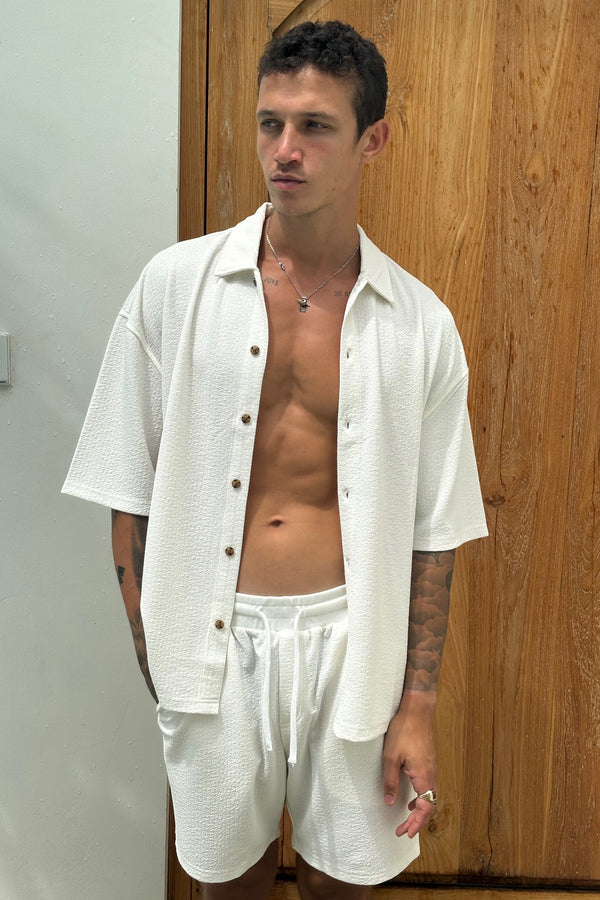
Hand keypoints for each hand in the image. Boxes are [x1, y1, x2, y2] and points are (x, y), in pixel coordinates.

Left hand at [382, 690, 437, 838]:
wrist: (417, 709)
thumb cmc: (403, 730)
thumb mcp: (391, 757)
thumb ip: (391, 782)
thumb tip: (390, 803)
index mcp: (425, 776)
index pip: (425, 808)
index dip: (416, 823)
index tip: (406, 833)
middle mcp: (432, 774)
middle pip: (429, 805)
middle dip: (417, 821)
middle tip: (403, 831)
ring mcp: (431, 767)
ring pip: (430, 796)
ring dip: (419, 810)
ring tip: (406, 819)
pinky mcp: (428, 761)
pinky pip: (428, 786)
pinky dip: (421, 797)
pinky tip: (410, 797)